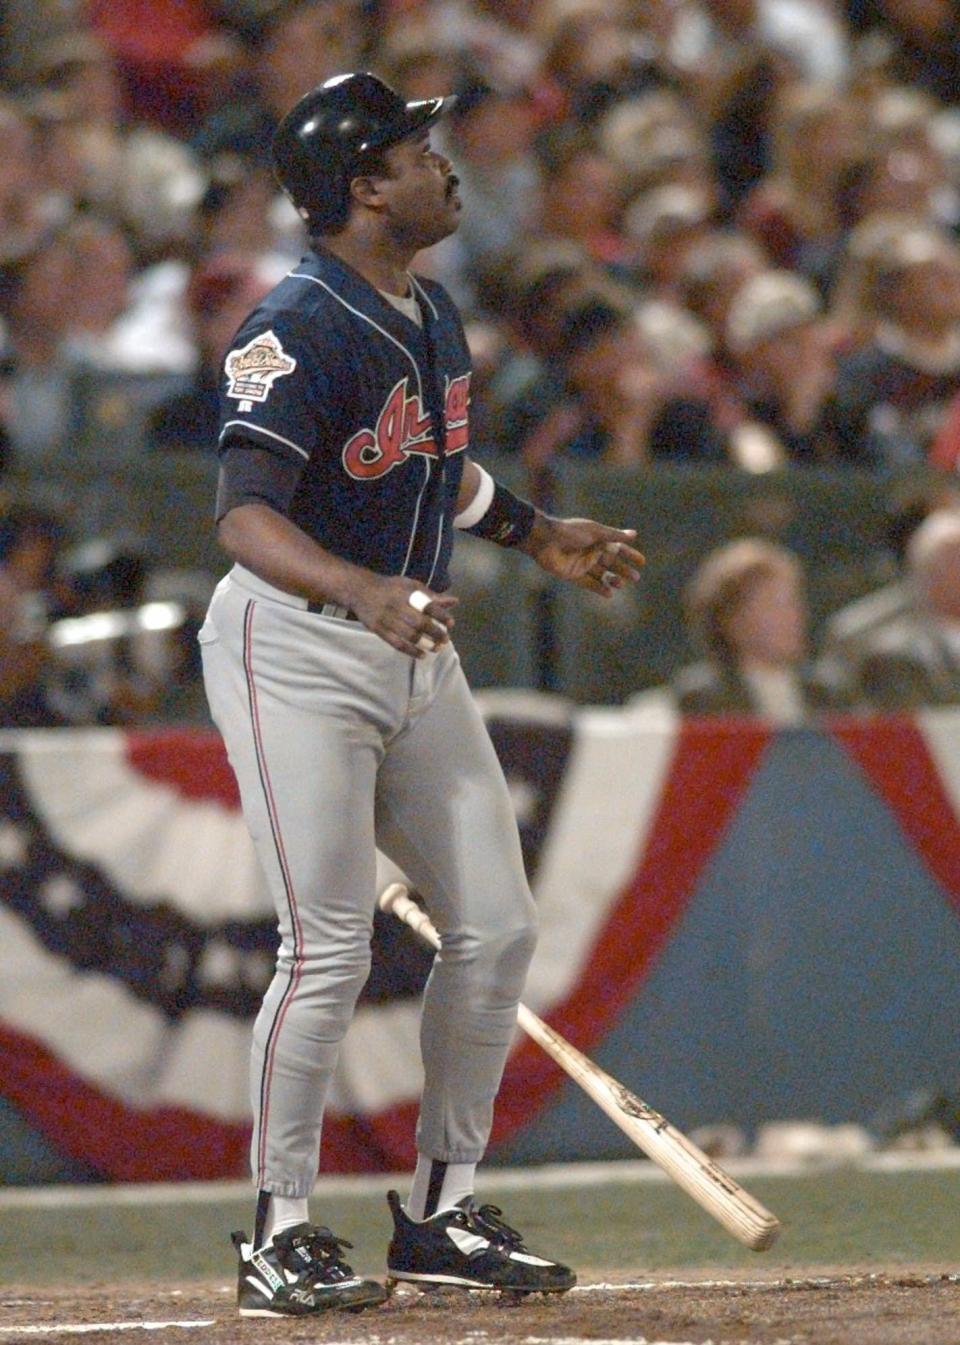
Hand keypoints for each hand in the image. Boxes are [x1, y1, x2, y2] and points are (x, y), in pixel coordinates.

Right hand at [348, 573, 457, 657]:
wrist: (360, 590)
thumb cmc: (391, 588)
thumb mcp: (411, 586)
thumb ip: (431, 595)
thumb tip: (454, 602)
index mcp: (407, 593)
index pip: (427, 605)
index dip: (441, 615)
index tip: (450, 623)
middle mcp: (397, 606)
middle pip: (420, 623)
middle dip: (435, 633)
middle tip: (445, 640)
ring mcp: (387, 619)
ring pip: (409, 635)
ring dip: (425, 644)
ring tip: (435, 648)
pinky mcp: (378, 629)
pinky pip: (396, 643)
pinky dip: (410, 651)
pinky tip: (421, 655)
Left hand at [523, 516, 644, 595]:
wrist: (544, 540)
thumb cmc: (570, 532)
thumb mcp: (595, 532)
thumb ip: (614, 535)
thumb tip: (634, 534)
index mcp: (597, 539)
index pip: (618, 548)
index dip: (630, 554)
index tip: (642, 562)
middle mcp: (591, 552)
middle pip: (611, 563)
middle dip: (624, 570)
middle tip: (636, 577)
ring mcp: (582, 564)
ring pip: (601, 574)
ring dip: (612, 580)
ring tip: (621, 584)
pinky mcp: (572, 574)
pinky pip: (588, 583)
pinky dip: (598, 588)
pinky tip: (609, 594)